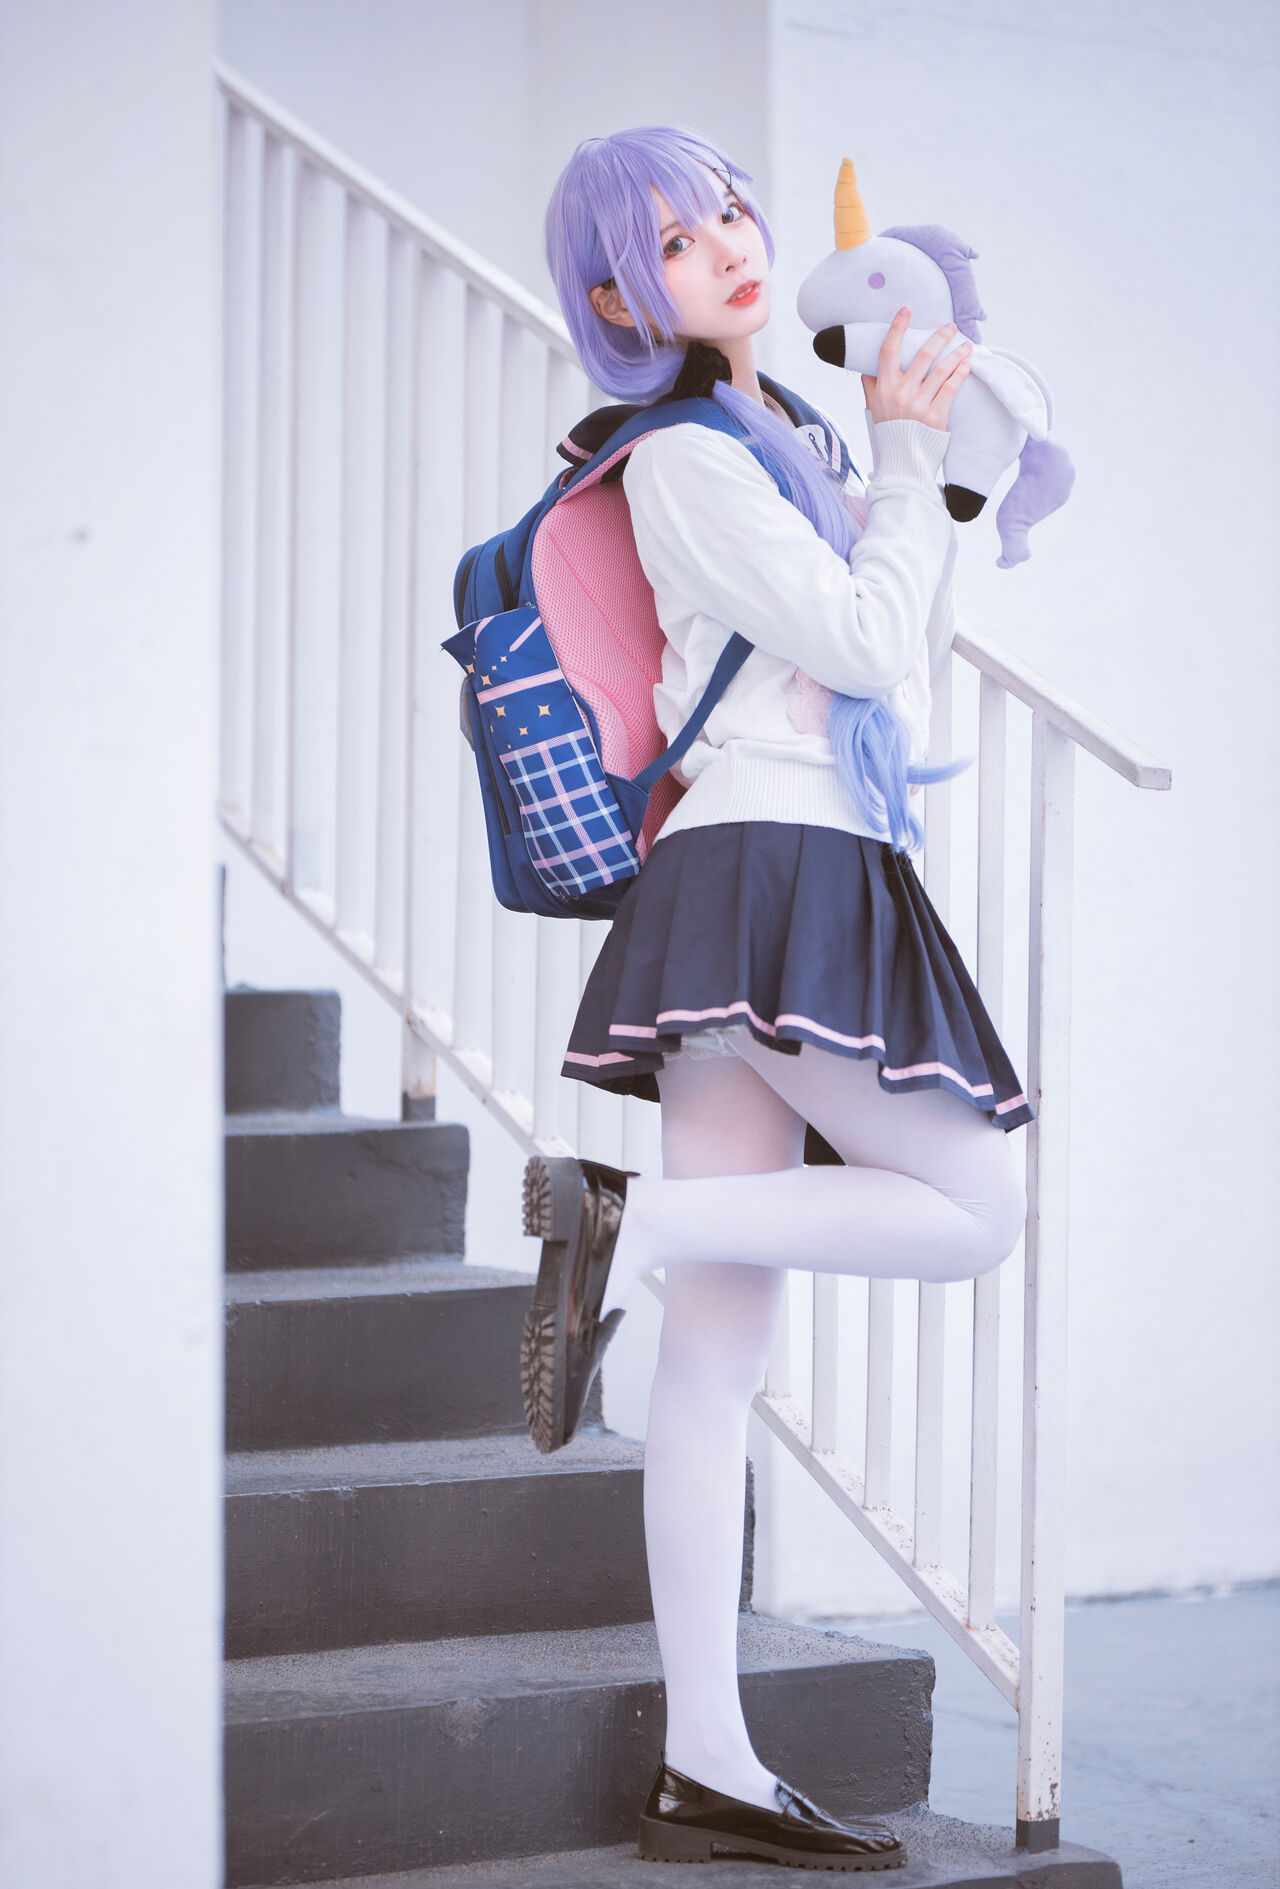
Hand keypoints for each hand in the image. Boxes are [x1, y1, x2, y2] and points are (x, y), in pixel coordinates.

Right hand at [861, 307, 971, 432]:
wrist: (902, 462)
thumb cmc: (889, 433)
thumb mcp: (874, 409)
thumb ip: (871, 386)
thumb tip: (867, 367)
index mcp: (884, 388)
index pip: (888, 351)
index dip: (897, 328)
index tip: (907, 310)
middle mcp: (900, 393)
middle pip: (922, 356)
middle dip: (939, 337)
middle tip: (951, 327)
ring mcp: (919, 404)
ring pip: (941, 370)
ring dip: (956, 354)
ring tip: (967, 345)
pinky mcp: (936, 416)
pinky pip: (950, 388)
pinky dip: (960, 374)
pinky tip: (967, 365)